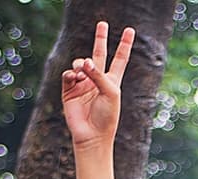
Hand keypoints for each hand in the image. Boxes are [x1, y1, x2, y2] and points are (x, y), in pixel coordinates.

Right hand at [62, 22, 135, 150]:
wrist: (92, 135)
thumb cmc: (107, 116)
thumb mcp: (110, 93)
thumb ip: (99, 75)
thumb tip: (84, 62)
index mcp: (112, 80)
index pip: (120, 59)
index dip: (124, 45)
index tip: (129, 30)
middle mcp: (97, 80)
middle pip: (99, 54)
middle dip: (100, 39)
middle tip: (102, 23)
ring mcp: (83, 84)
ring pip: (80, 63)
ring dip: (81, 65)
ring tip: (83, 74)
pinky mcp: (69, 89)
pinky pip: (68, 74)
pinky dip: (71, 73)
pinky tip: (75, 77)